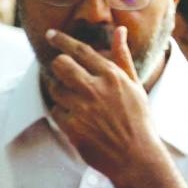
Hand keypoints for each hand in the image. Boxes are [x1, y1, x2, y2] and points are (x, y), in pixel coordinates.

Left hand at [43, 24, 187, 187]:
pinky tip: (76, 120)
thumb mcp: (134, 86)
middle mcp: (96, 88)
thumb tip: (120, 31)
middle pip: (61, 65)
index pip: (81, 51)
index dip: (62, 40)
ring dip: (60, 93)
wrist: (135, 156)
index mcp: (112, 76)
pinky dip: (61, 114)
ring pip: (55, 88)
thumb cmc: (137, 119)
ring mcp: (82, 107)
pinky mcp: (72, 126)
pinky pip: (54, 111)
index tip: (50, 35)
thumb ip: (122, 58)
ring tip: (78, 104)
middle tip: (63, 73)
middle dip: (58, 67)